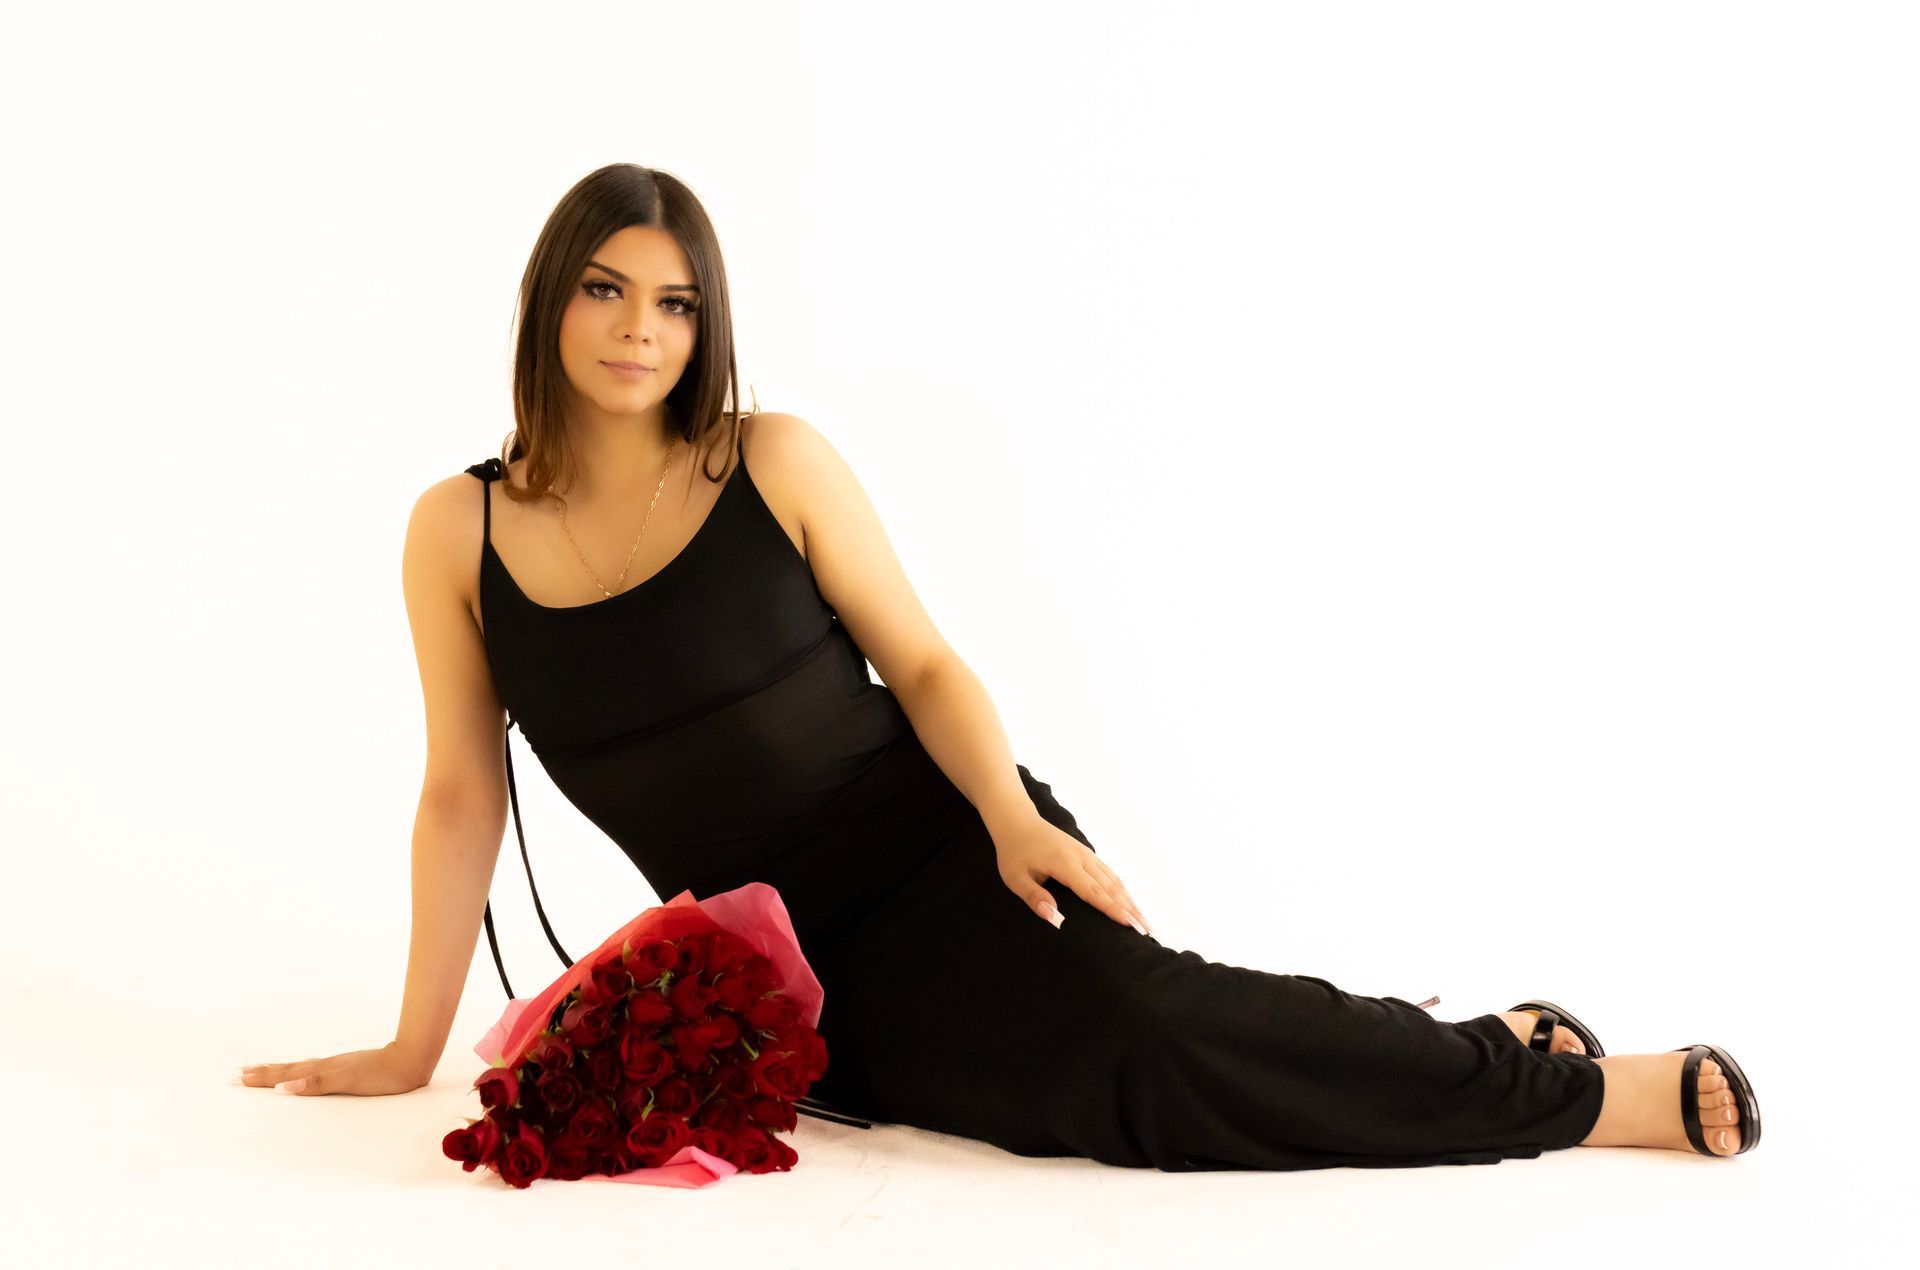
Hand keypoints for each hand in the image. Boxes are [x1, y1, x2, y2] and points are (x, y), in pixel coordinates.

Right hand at [240, 1041, 430, 1096]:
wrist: (411, 1059)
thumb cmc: (382, 1075)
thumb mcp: (349, 1081)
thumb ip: (317, 1083)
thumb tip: (285, 1087)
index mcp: (322, 1070)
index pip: (285, 1075)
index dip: (262, 1078)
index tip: (237, 1078)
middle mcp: (325, 1065)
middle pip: (287, 1069)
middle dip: (262, 1073)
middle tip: (237, 1074)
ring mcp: (335, 1065)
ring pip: (299, 1067)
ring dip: (277, 1070)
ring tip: (260, 1069)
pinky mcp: (347, 1066)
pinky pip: (313, 1068)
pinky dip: (299, 1070)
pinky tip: (302, 1071)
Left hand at [992, 814, 1152, 935]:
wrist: (1018, 821)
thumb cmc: (1014, 852)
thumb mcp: (1015, 877)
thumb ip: (1034, 897)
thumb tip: (1053, 918)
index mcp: (1065, 864)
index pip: (1094, 891)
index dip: (1113, 910)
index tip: (1130, 925)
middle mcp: (1082, 858)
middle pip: (1111, 888)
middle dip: (1130, 910)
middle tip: (1147, 931)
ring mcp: (1086, 855)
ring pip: (1114, 880)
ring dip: (1130, 901)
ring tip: (1145, 921)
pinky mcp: (1087, 854)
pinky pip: (1109, 874)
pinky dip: (1122, 890)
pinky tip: (1130, 902)